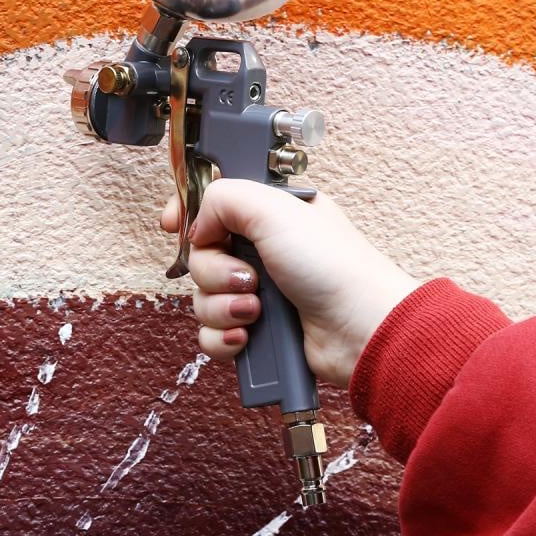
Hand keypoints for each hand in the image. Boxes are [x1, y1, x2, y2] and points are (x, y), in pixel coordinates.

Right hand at [161, 179, 417, 388]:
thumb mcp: (275, 208)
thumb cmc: (334, 266)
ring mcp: (259, 292)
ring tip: (256, 310)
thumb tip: (197, 223)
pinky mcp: (258, 331)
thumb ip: (224, 197)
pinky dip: (225, 338)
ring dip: (223, 307)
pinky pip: (213, 335)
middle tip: (248, 277)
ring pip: (202, 299)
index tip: (173, 225)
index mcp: (269, 214)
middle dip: (214, 271)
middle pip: (200, 256)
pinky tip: (248, 335)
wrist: (361, 329)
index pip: (212, 205)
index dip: (188, 215)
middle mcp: (262, 251)